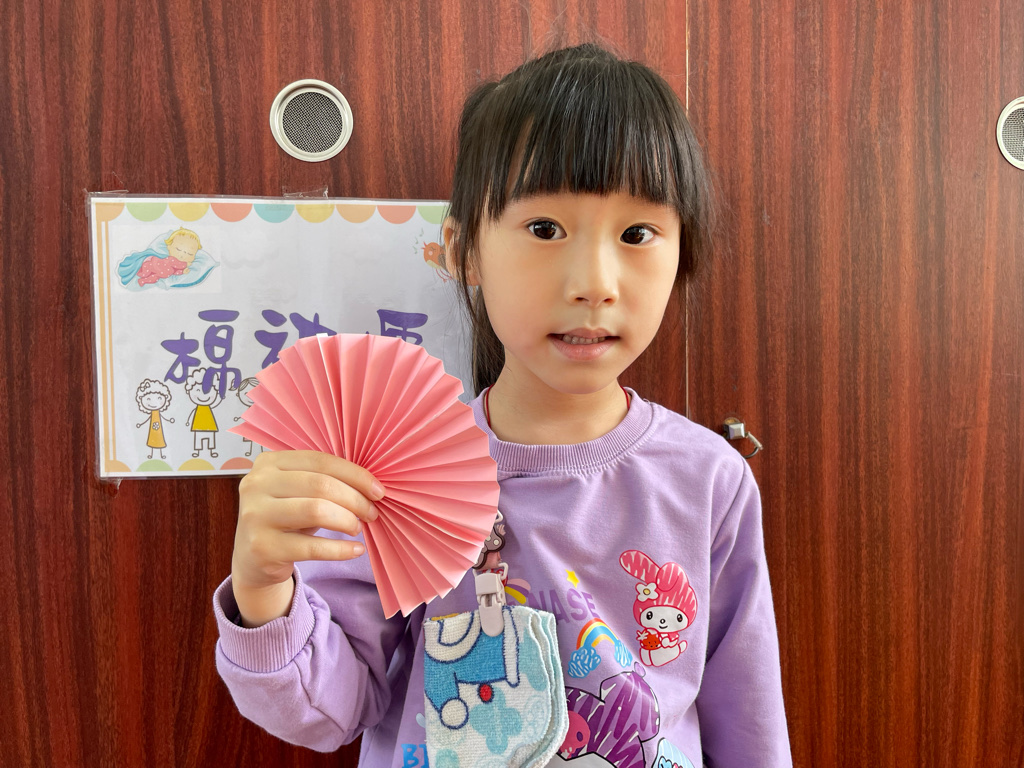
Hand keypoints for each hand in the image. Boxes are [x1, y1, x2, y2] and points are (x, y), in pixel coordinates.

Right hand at [230, 450, 384, 625]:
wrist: (253, 559)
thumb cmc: (285, 518)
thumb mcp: (297, 492)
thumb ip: (324, 479)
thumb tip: (373, 484)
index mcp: (268, 463)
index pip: (321, 461)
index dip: (355, 474)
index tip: (378, 491)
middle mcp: (256, 485)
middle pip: (321, 485)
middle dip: (355, 499)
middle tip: (371, 513)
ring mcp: (256, 516)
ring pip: (317, 511)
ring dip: (347, 520)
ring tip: (357, 528)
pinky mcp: (262, 548)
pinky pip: (312, 547)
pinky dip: (340, 549)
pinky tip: (356, 549)